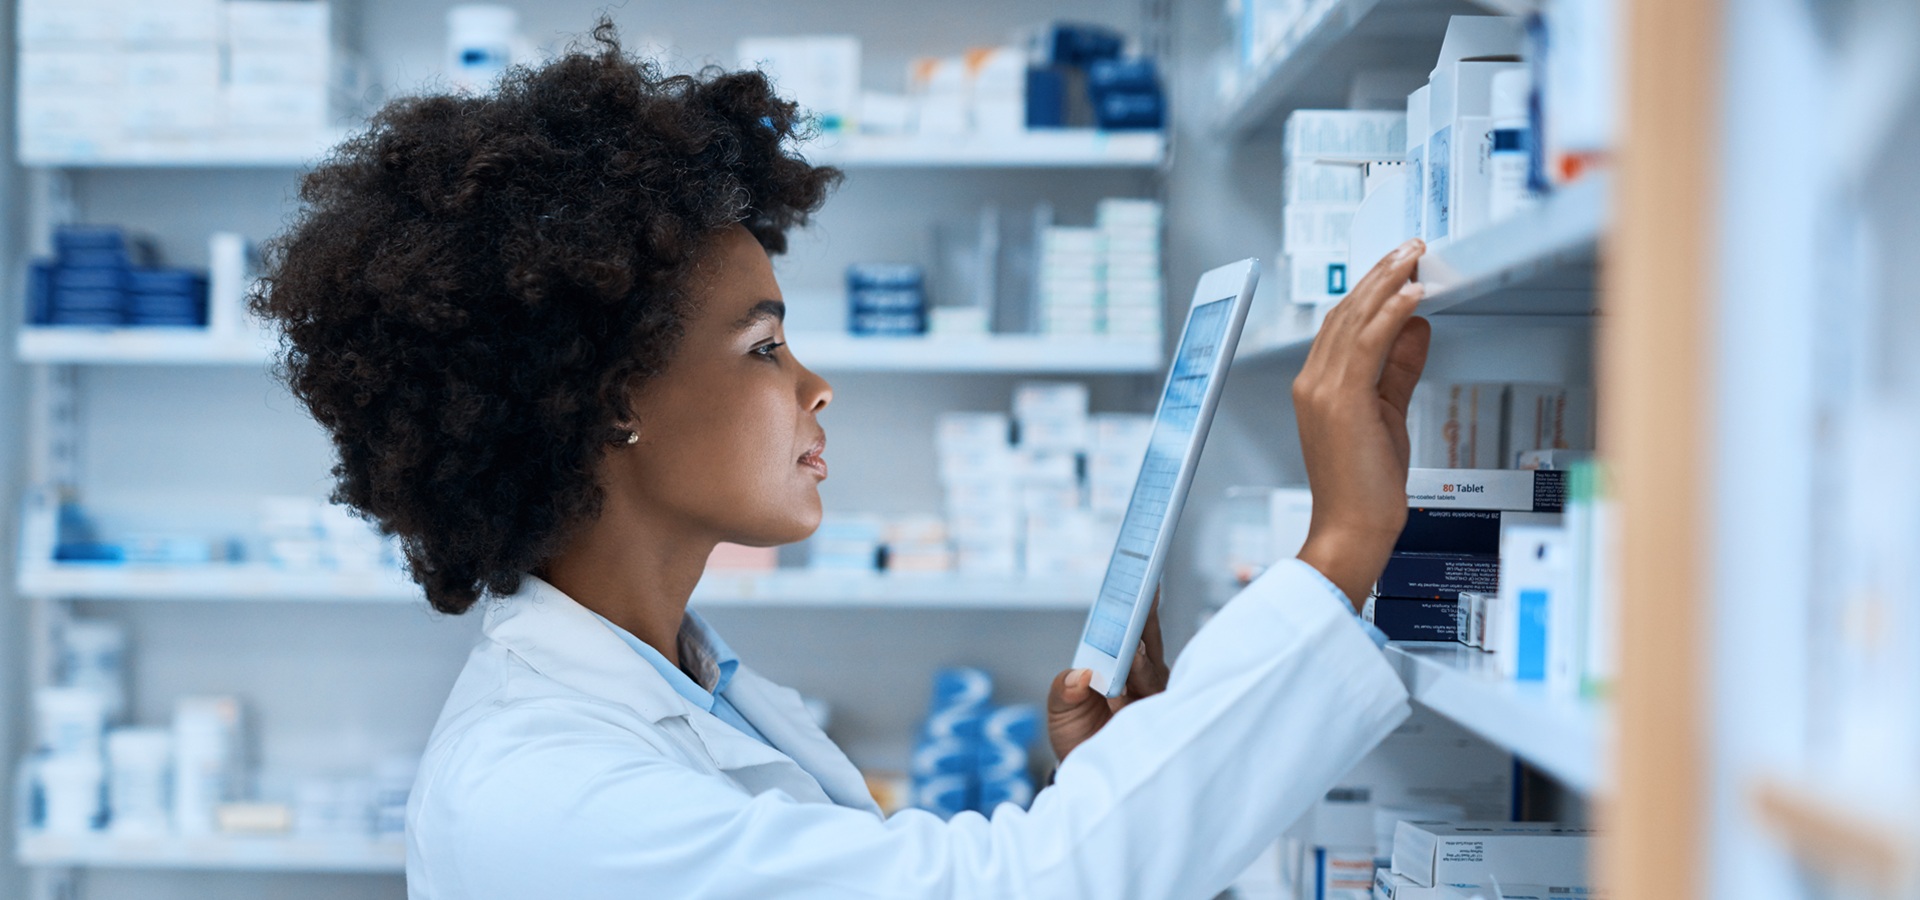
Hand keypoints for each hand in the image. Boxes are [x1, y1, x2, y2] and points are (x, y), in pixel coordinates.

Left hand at [1046, 594, 1167, 760]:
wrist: (1082, 770)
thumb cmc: (1076, 730)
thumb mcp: (1060, 703)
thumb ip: (1064, 687)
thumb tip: (1080, 676)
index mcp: (1122, 662)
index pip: (1133, 628)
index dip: (1137, 604)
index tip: (1141, 579)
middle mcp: (1143, 676)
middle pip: (1148, 641)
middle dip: (1145, 618)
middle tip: (1145, 594)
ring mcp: (1153, 699)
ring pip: (1151, 672)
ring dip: (1139, 662)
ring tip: (1130, 652)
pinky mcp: (1157, 724)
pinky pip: (1151, 704)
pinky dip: (1138, 694)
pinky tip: (1128, 686)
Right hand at [1293, 239, 1432, 609]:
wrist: (1352, 529)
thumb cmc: (1365, 487)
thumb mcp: (1388, 414)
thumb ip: (1399, 369)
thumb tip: (1417, 327)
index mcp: (1316, 386)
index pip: (1340, 323)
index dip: (1369, 289)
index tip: (1397, 266)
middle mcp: (1312, 382)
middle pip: (1345, 311)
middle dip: (1380, 273)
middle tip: (1410, 246)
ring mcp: (1322, 390)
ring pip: (1354, 319)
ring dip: (1387, 281)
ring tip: (1414, 255)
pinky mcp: (1342, 399)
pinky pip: (1368, 342)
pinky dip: (1391, 313)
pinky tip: (1412, 293)